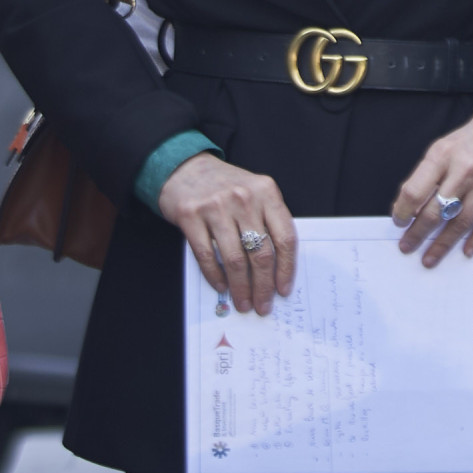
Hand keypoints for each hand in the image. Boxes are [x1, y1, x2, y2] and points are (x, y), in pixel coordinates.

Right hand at [159, 154, 298, 314]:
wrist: (185, 168)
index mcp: (266, 192)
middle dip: (263, 286)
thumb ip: (267, 221)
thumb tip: (277, 268)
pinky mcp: (191, 215)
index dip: (286, 269)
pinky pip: (207, 255)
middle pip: (261, 253)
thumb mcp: (254, 193)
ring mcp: (216, 206)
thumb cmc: (225, 186)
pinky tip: (221, 287)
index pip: (285, 237)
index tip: (283, 290)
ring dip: (240, 287)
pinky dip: (215, 276)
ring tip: (243, 303)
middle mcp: (243, 198)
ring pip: (235, 259)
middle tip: (262, 305)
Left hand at [390, 105, 472, 266]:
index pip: (415, 192)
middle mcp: (466, 169)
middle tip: (407, 246)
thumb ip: (429, 173)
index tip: (398, 222)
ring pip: (460, 222)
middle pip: (435, 212)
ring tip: (430, 257)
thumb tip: (411, 206)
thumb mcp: (446, 145)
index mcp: (444, 155)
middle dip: (418, 234)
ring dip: (443, 244)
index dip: (402, 212)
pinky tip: (465, 250)